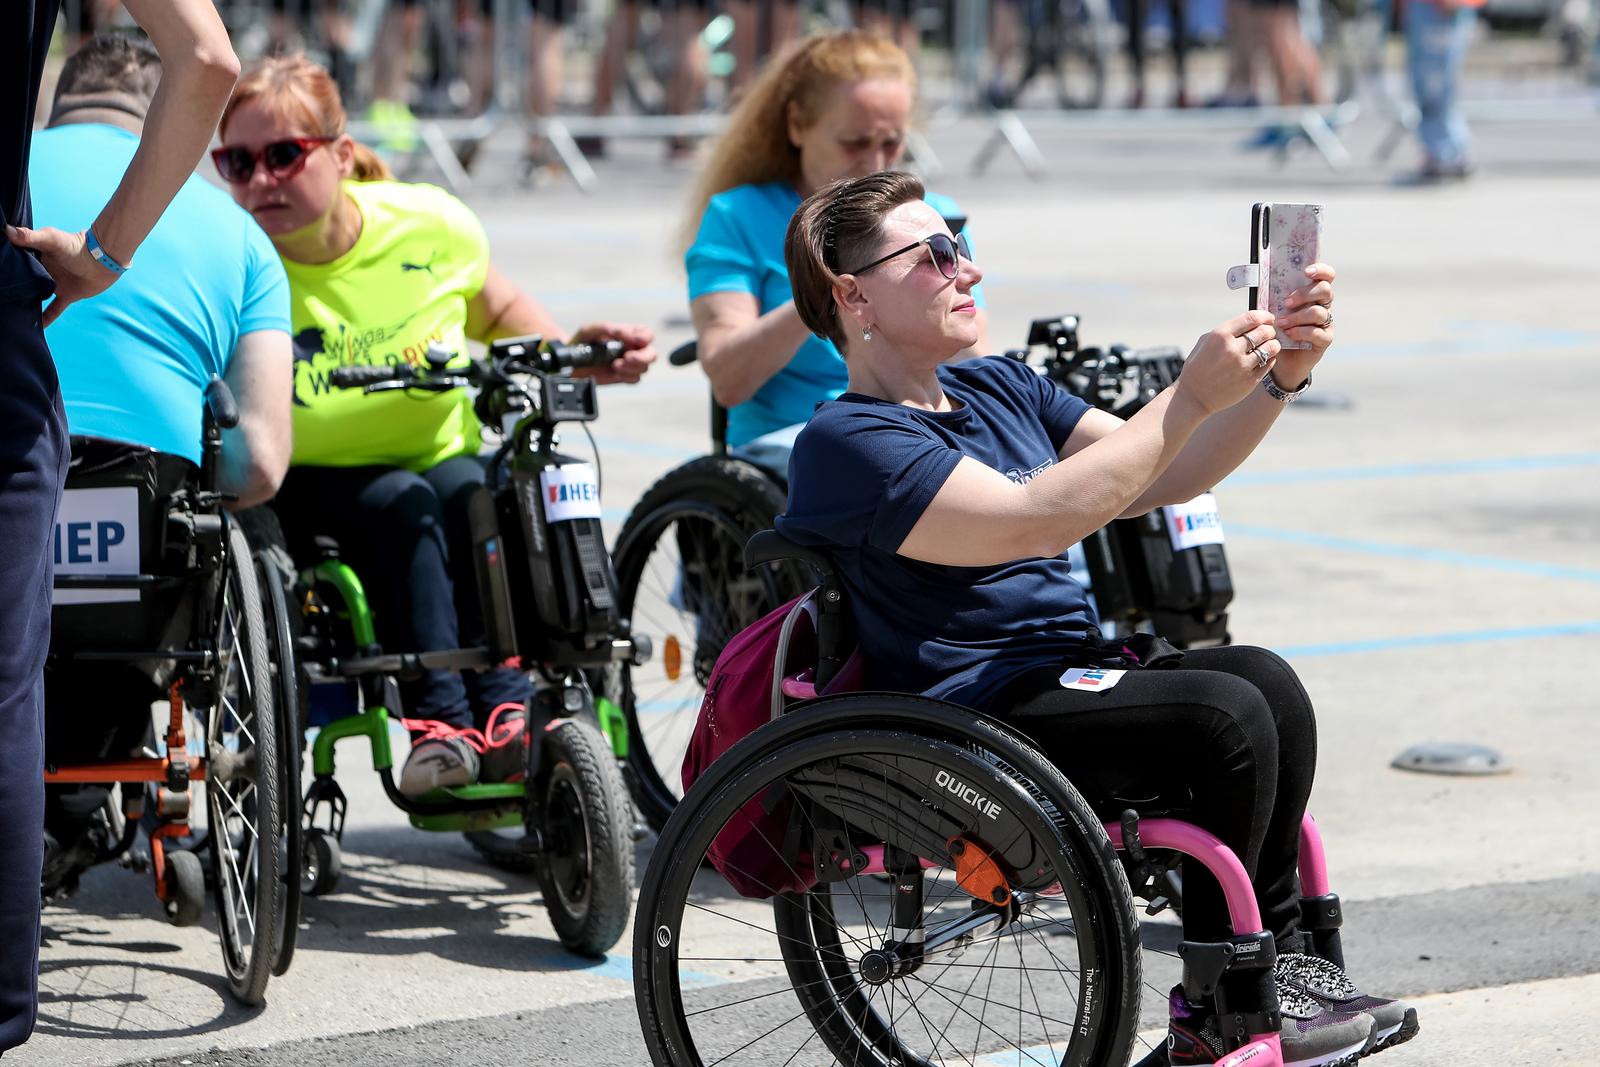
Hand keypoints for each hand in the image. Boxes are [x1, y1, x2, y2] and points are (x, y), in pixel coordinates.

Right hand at [6, 225, 120, 326]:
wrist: (103, 260)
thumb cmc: (77, 246)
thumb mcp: (51, 239)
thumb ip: (30, 237)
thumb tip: (6, 231)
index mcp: (37, 254)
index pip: (17, 259)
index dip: (6, 263)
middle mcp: (44, 269)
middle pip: (25, 278)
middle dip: (13, 284)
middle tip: (1, 293)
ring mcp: (55, 283)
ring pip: (37, 294)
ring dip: (27, 301)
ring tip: (10, 311)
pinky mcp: (67, 295)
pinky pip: (54, 309)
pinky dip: (46, 318)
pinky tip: (37, 327)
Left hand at [569, 321, 656, 384]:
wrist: (570, 362)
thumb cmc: (581, 341)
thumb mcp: (590, 329)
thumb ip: (607, 327)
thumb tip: (621, 332)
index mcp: (628, 333)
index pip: (647, 334)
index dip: (644, 337)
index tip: (633, 339)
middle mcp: (632, 349)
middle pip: (652, 354)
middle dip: (642, 357)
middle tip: (627, 357)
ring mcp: (629, 364)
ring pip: (644, 368)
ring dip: (631, 368)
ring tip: (615, 365)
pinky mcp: (623, 377)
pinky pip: (635, 379)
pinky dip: (627, 376)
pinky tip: (615, 372)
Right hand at [1178, 310, 1278, 415]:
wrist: (1194, 397)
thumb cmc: (1198, 367)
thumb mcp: (1205, 342)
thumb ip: (1226, 331)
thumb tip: (1248, 323)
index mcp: (1220, 335)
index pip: (1252, 318)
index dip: (1264, 316)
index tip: (1268, 318)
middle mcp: (1232, 349)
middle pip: (1264, 331)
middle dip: (1270, 330)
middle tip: (1269, 333)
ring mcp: (1242, 366)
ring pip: (1271, 347)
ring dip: (1273, 344)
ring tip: (1269, 346)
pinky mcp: (1249, 381)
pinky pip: (1269, 363)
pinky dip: (1270, 358)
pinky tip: (1264, 358)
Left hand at [1272, 263, 1335, 388]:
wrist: (1282, 360)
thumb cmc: (1277, 330)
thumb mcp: (1273, 311)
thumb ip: (1272, 296)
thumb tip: (1255, 278)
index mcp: (1313, 294)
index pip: (1326, 276)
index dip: (1321, 270)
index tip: (1307, 272)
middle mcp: (1323, 305)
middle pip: (1325, 290)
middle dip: (1304, 294)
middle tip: (1286, 303)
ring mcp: (1326, 322)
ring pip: (1318, 312)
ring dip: (1297, 316)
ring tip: (1281, 323)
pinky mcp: (1325, 339)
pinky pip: (1316, 332)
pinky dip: (1300, 332)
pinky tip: (1288, 334)